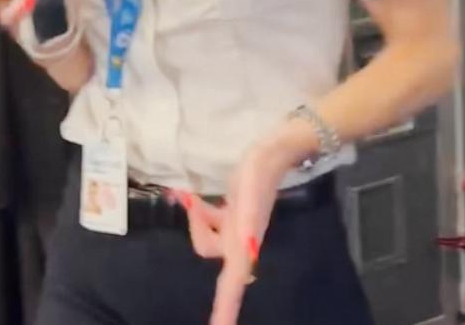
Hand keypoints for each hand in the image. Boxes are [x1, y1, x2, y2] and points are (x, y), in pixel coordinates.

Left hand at [175, 141, 295, 324]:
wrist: (273, 156)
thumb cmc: (260, 176)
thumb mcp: (249, 199)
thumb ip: (247, 229)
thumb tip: (247, 260)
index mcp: (243, 245)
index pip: (232, 284)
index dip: (225, 310)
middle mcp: (239, 243)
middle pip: (207, 249)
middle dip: (199, 228)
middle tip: (191, 199)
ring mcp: (235, 230)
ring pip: (206, 236)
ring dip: (197, 216)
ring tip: (195, 190)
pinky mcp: (232, 218)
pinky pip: (209, 222)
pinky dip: (200, 211)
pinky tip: (198, 192)